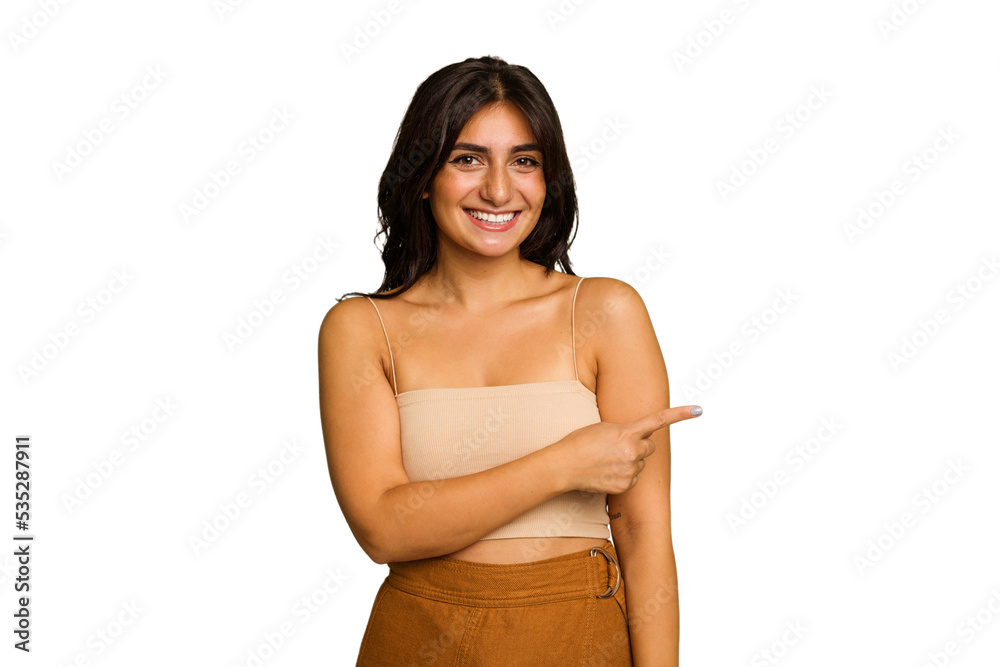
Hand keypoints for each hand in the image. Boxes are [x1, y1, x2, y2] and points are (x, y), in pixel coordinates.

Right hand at [552, 406, 701, 494]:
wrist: (564, 466)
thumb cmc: (579, 442)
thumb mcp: (603, 428)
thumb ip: (625, 431)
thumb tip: (639, 438)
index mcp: (627, 432)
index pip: (658, 420)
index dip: (680, 414)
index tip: (698, 410)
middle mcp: (632, 451)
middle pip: (650, 447)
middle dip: (640, 447)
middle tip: (619, 448)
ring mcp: (630, 469)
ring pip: (640, 464)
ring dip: (629, 462)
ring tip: (606, 462)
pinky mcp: (626, 485)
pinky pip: (633, 479)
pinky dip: (623, 477)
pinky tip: (606, 473)